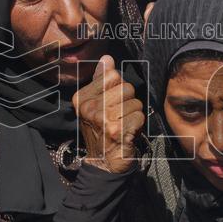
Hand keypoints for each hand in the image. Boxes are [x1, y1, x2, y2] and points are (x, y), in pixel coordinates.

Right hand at [72, 55, 144, 173]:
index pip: (112, 75)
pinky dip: (138, 126)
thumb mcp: (95, 105)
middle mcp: (90, 108)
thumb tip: (107, 58)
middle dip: (129, 102)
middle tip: (119, 116)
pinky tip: (128, 133)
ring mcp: (103, 120)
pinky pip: (140, 116)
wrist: (103, 163)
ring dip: (134, 114)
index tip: (111, 103)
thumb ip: (101, 81)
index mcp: (82, 98)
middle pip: (126, 87)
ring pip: (135, 102)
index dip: (118, 88)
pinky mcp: (118, 131)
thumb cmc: (102, 131)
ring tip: (123, 125)